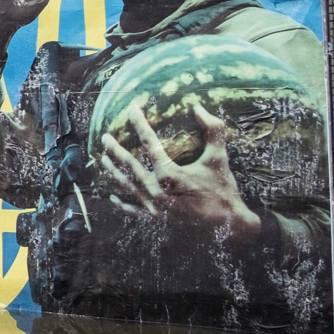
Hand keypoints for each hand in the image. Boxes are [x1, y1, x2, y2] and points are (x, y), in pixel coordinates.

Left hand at [98, 104, 260, 237]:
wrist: (230, 226)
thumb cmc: (223, 190)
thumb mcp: (219, 158)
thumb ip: (213, 130)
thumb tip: (198, 106)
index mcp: (170, 174)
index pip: (150, 143)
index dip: (140, 123)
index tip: (132, 109)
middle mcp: (157, 190)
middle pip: (130, 165)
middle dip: (115, 149)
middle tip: (105, 137)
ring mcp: (155, 207)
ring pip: (127, 186)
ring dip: (114, 172)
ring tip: (103, 159)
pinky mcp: (157, 220)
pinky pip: (133, 210)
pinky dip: (122, 203)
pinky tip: (112, 196)